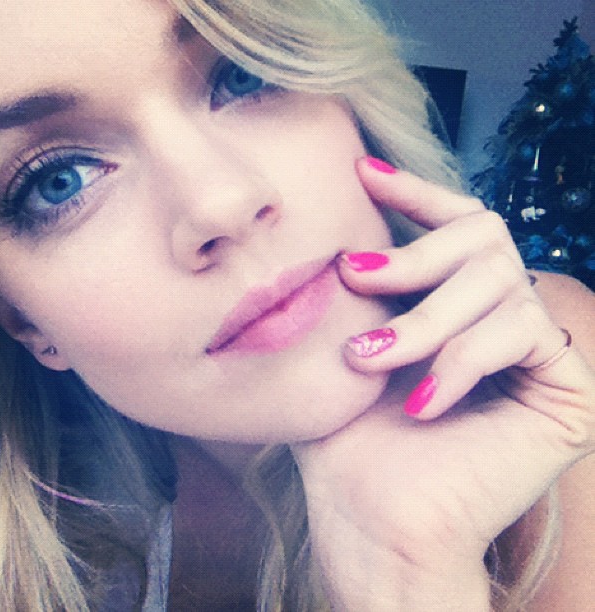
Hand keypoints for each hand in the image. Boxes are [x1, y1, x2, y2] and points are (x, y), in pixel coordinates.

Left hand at [291, 158, 594, 609]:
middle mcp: (502, 317)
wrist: (370, 521)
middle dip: (413, 256)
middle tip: (352, 276)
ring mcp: (538, 350)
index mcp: (454, 303)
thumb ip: (355, 288)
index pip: (454, 224)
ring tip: (369, 359)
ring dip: (424, 322)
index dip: (414, 191)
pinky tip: (422, 404)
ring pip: (499, 283)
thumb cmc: (347, 436)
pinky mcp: (566, 388)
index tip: (362, 171)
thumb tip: (346, 226)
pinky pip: (522, 334)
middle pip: (484, 235)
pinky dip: (463, 361)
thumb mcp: (342, 341)